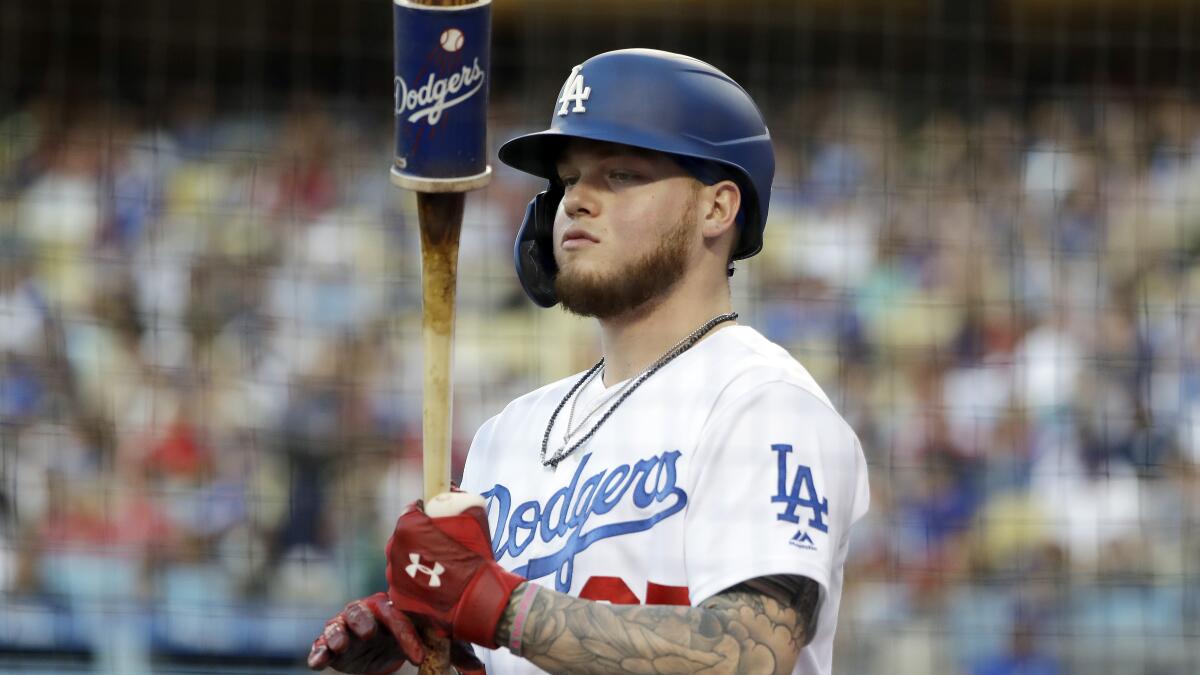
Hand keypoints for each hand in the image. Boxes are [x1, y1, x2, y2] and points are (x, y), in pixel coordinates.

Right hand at [307, 593, 421, 673]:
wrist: (379, 650)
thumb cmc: (397, 637)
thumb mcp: (414, 636)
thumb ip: (429, 637)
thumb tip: (453, 649)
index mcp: (384, 606)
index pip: (395, 616)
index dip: (407, 635)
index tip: (418, 658)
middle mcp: (360, 613)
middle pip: (357, 612)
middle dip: (362, 621)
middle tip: (368, 633)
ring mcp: (342, 629)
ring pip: (335, 627)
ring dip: (337, 636)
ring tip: (340, 646)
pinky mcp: (328, 646)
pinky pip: (319, 646)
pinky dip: (317, 653)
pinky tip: (316, 663)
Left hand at [386, 493, 524, 648]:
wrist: (477, 598)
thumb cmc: (476, 555)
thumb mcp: (475, 519)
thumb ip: (462, 499)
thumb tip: (454, 488)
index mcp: (407, 527)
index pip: (410, 512)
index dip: (423, 514)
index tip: (435, 520)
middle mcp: (394, 550)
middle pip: (404, 537)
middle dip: (418, 538)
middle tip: (440, 544)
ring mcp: (394, 575)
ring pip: (402, 560)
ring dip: (415, 559)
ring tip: (438, 565)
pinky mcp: (398, 597)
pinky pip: (404, 583)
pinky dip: (415, 582)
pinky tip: (434, 583)